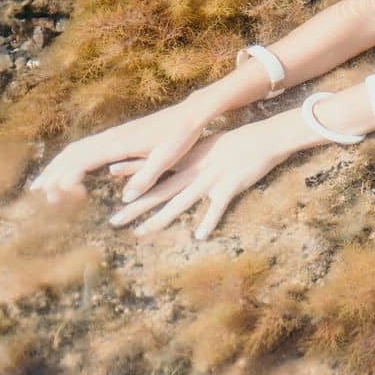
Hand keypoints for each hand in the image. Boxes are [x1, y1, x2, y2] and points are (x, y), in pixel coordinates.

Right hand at [26, 97, 217, 204]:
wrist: (189, 114)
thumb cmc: (180, 136)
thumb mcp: (168, 158)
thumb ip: (147, 176)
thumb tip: (125, 198)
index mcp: (118, 143)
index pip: (82, 161)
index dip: (68, 179)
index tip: (66, 197)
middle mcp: (110, 138)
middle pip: (71, 155)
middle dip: (53, 175)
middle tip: (41, 197)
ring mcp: (111, 136)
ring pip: (75, 150)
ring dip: (56, 166)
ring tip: (41, 185)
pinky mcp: (116, 137)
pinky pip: (85, 148)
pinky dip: (69, 159)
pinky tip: (67, 170)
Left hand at [105, 123, 289, 240]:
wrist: (265, 138)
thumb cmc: (238, 142)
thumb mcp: (209, 145)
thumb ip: (192, 156)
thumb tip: (177, 164)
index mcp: (190, 159)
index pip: (157, 166)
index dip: (134, 170)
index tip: (109, 172)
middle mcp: (195, 170)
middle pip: (160, 191)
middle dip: (136, 207)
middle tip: (113, 221)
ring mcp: (211, 179)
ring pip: (180, 202)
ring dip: (160, 219)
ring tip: (141, 233)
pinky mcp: (229, 187)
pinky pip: (216, 208)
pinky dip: (208, 222)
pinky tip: (199, 236)